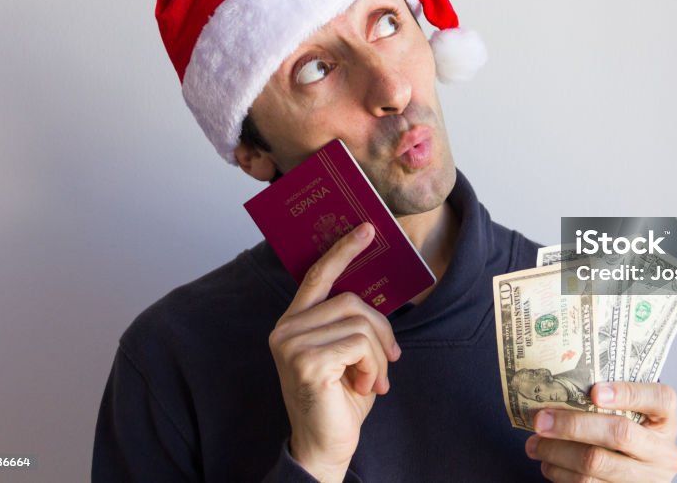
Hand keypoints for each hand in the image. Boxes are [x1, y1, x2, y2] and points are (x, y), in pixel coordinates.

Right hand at [268, 223, 401, 482]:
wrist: (327, 447)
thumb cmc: (340, 400)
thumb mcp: (348, 353)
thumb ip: (352, 323)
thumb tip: (375, 298)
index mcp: (294, 322)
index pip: (318, 275)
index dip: (343, 250)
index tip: (367, 229)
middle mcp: (285, 329)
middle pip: (352, 301)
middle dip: (381, 329)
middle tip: (390, 359)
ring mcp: (291, 344)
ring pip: (360, 323)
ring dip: (379, 354)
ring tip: (374, 381)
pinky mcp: (305, 362)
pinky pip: (359, 345)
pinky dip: (373, 367)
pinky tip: (365, 388)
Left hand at [525, 382, 676, 481]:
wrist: (635, 472)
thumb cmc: (624, 430)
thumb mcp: (629, 414)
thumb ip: (606, 399)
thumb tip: (556, 387)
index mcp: (666, 420)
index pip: (660, 399)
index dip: (627, 393)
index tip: (593, 391)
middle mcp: (664, 453)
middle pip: (620, 433)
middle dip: (573, 425)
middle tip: (540, 420)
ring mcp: (648, 480)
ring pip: (597, 464)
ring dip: (558, 453)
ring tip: (535, 444)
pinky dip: (562, 474)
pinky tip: (548, 463)